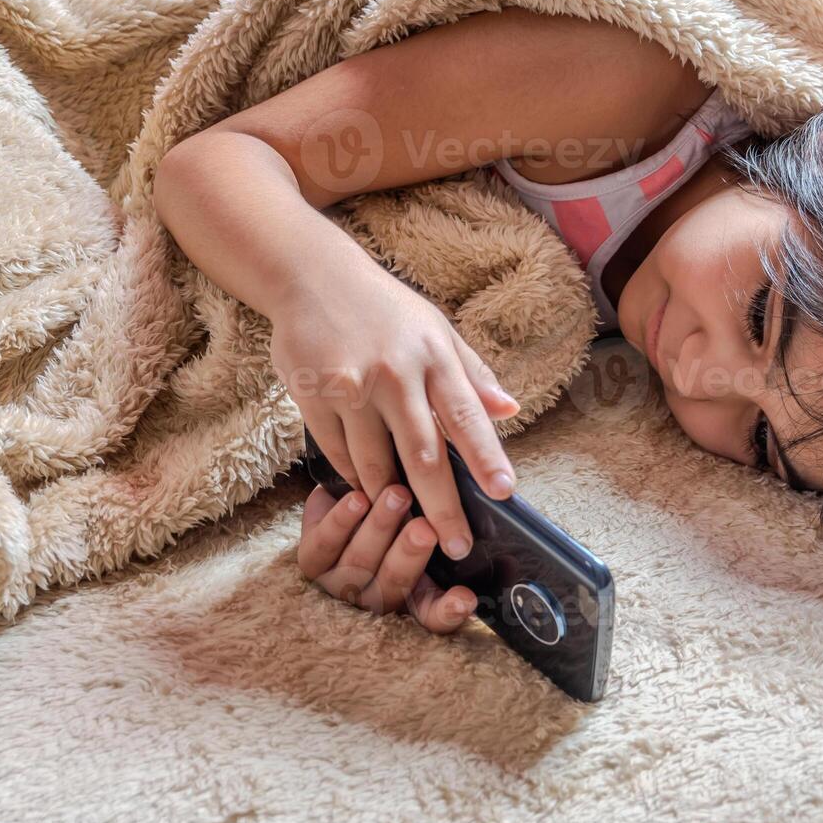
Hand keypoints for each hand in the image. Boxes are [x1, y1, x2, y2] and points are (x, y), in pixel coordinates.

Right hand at [270, 268, 519, 561]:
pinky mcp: (313, 396)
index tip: (504, 493)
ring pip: (376, 462)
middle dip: (443, 507)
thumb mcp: (437, 329)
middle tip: (457, 545)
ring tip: (407, 523)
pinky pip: (338, 453)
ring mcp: (351, 387)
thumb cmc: (384, 308)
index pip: (467, 416)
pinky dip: (354, 477)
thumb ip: (473, 375)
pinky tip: (367, 490)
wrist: (312, 277)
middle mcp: (395, 373)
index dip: (486, 457)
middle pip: (423, 454)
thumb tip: (510, 411)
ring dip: (392, 499)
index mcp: (433, 355)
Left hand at [298, 482, 477, 632]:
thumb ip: (445, 525)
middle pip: (395, 584)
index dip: (450, 611)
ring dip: (379, 528)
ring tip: (396, 495)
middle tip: (425, 528)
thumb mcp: (427, 517)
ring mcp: (341, 583)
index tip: (466, 597)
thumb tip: (470, 514)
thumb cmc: (401, 509)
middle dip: (410, 555)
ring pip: (359, 563)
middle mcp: (377, 598)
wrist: (348, 489)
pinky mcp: (312, 561)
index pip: (435, 616)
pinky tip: (358, 499)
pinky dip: (342, 522)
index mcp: (413, 597)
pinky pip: (324, 546)